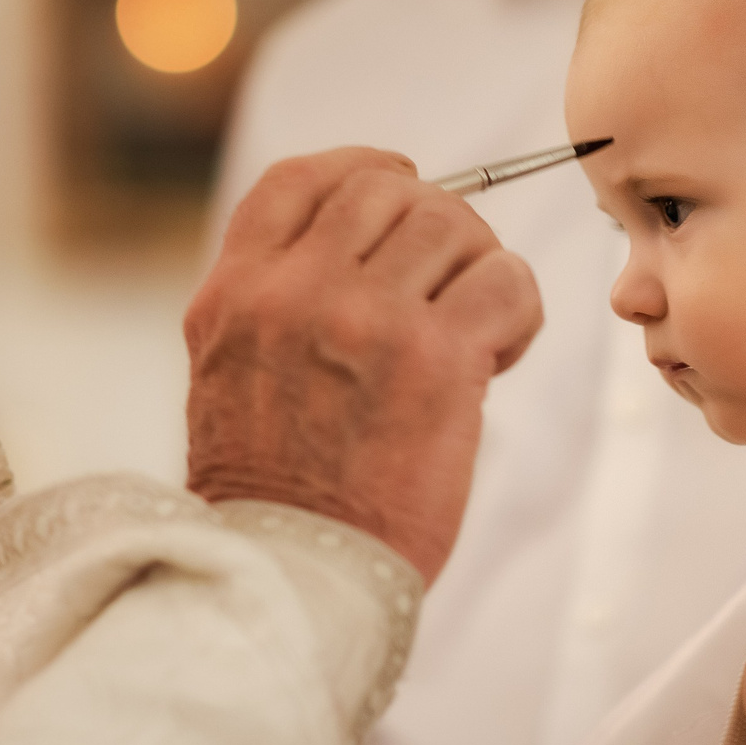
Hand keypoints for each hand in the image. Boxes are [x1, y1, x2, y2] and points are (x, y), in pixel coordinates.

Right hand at [184, 148, 541, 582]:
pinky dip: (517, 309)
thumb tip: (357, 247)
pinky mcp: (436, 359)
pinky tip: (498, 355)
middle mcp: (295, 291)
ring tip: (473, 326)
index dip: (361, 166)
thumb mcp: (228, 375)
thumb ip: (274, 303)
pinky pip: (506, 282)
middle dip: (434, 220)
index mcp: (234, 293)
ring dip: (477, 266)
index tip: (400, 180)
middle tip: (450, 280)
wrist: (292, 578)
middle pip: (387, 189)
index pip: (299, 180)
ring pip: (453, 226)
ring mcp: (366, 318)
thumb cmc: (274, 495)